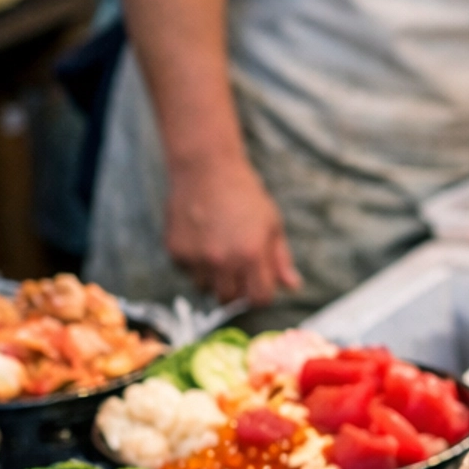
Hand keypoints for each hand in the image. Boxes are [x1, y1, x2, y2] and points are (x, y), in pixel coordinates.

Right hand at [164, 155, 300, 305]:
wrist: (205, 168)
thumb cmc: (243, 193)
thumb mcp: (271, 223)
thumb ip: (280, 259)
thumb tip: (292, 286)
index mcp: (251, 255)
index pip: (258, 299)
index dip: (260, 294)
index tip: (257, 285)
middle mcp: (222, 261)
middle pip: (228, 300)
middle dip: (235, 290)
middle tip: (236, 270)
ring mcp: (196, 258)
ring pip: (204, 289)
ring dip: (212, 278)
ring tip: (218, 251)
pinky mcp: (176, 251)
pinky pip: (186, 272)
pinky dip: (194, 264)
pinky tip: (201, 241)